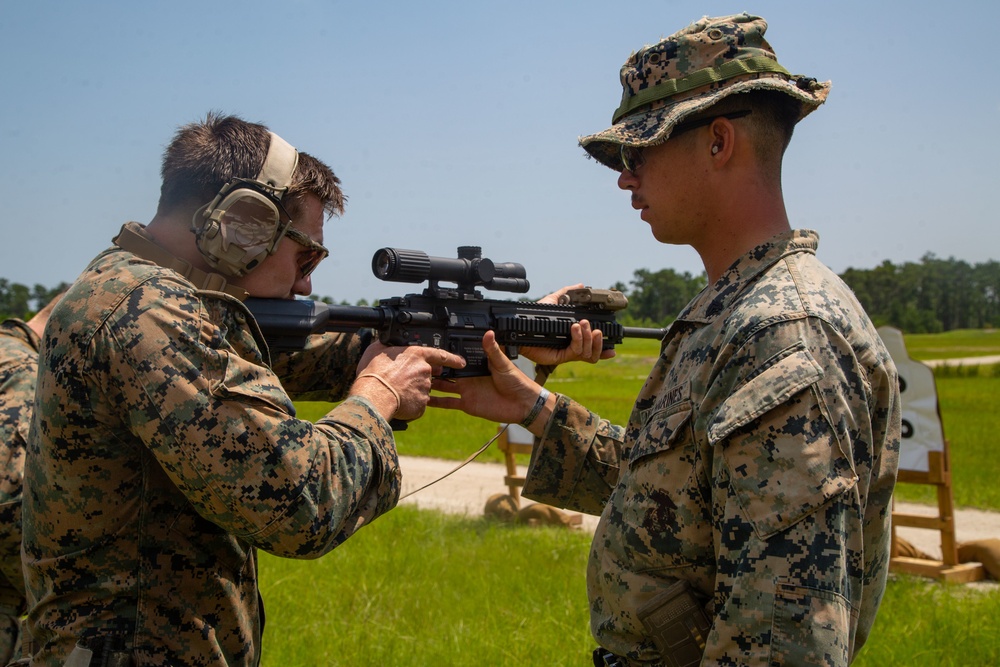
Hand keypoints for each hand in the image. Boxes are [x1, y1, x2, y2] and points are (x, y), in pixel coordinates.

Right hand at [352, 343, 465, 421]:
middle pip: (429, 374)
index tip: (461, 362)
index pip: (440, 355)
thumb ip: (387, 345)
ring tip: (394, 392)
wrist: (374, 395)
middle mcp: (425, 371)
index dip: (452, 359)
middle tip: (404, 380)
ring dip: (412, 391)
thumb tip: (385, 342)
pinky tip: (397, 402)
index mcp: (416, 355)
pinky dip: (409, 405)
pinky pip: (417, 405)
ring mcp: (425, 389)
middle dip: (420, 377)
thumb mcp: (377, 349)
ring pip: (422, 390)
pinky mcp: (421, 406)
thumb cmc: (374, 372)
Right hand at [429, 331, 546, 427]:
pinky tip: (426, 400)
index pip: (458, 358)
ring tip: (417, 379)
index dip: (446, 355)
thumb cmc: (517, 382)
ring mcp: (467, 390)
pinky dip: (437, 402)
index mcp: (477, 365)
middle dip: (435, 368)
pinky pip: (449, 403)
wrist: (522, 404)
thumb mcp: (503, 363)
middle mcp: (469, 377)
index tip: (433, 349)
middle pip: (447, 371)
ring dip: (433, 383)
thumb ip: (493, 350)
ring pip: (444, 386)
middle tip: (420, 364)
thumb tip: (489, 333)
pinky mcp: (467, 404)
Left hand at [520, 283, 615, 365]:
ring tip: (583, 324)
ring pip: (588, 353)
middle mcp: (572, 348)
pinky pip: (576, 351)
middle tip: (592, 326)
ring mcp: (567, 353)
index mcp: (574, 339)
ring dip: (589, 338)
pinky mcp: (560, 356)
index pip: (593, 348)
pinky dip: (578, 339)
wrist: (520, 327)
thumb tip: (581, 285)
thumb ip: (568, 293)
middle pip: (594, 353)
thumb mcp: (554, 301)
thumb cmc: (534, 318)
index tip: (613, 346)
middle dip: (599, 340)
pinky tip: (574, 329)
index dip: (604, 348)